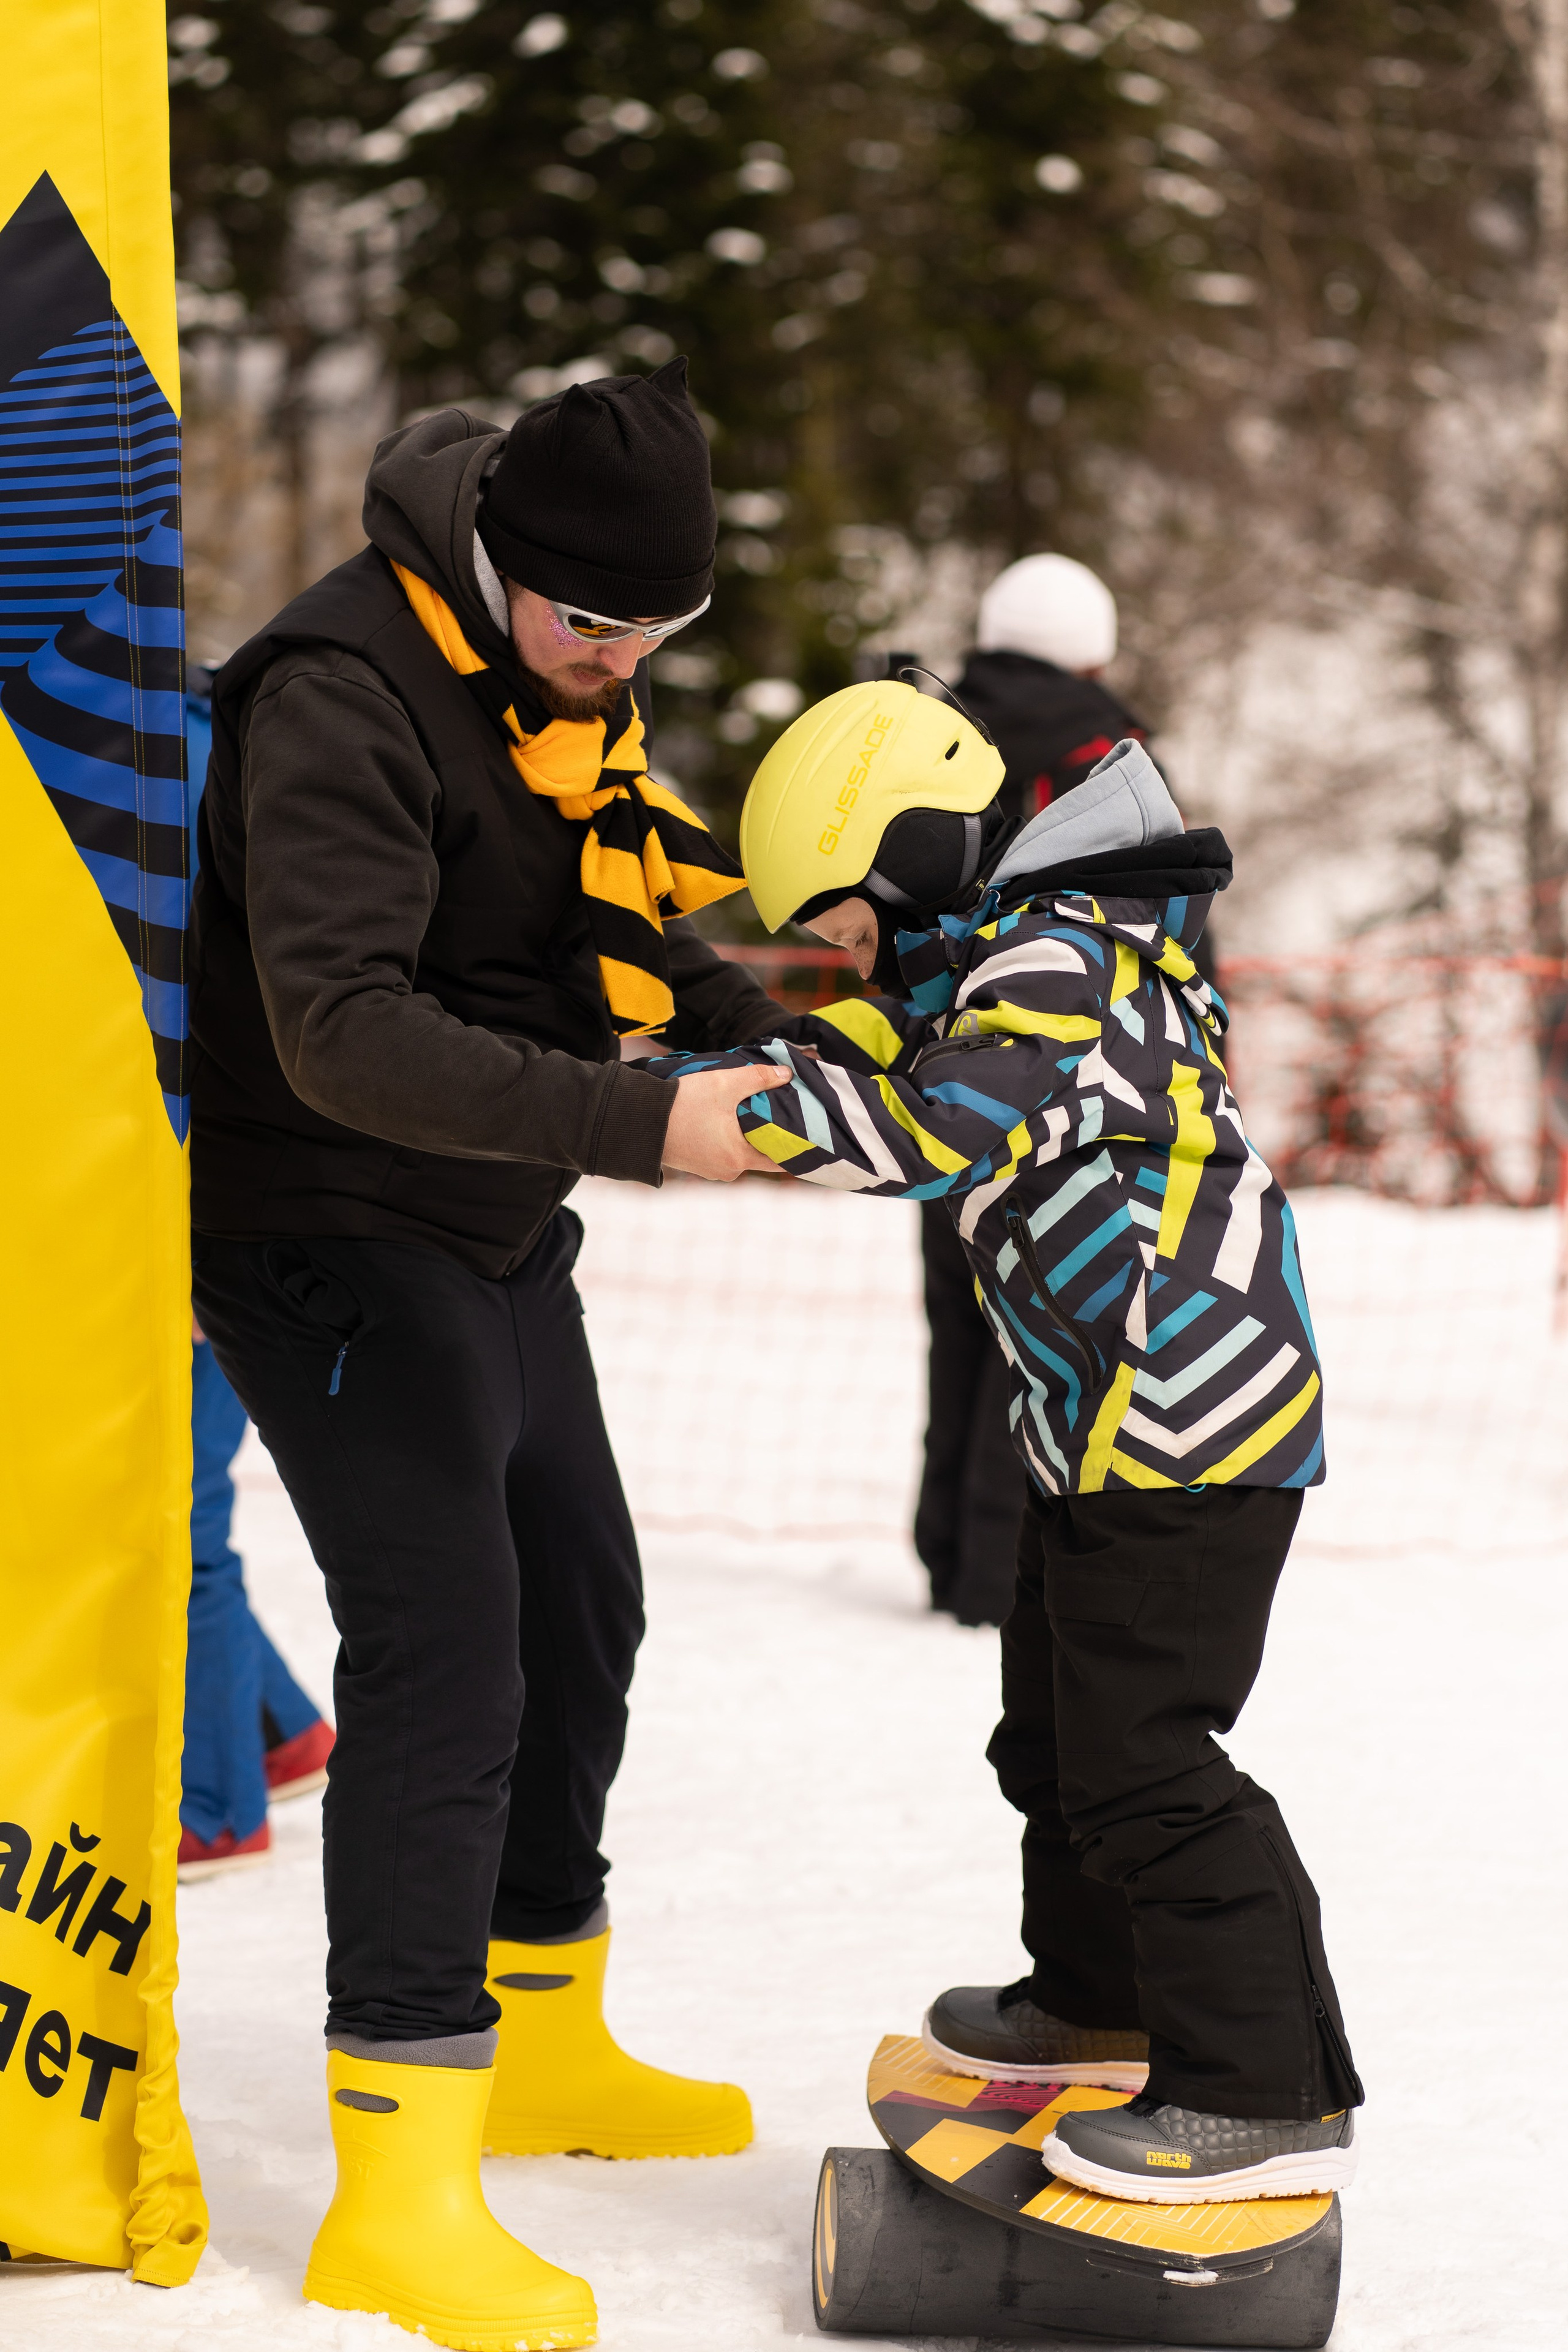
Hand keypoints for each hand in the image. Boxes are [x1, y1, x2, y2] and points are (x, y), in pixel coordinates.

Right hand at [661, 1064, 791, 1180]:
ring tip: (747, 1112)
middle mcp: (727, 1170)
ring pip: (738, 1152)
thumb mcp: (724, 1084)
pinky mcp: (695, 1164)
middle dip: (766, 1134)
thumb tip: (787, 1073)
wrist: (638, 1120)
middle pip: (759, 1154)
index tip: (803, 1131)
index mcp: (739, 1157)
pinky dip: (726, 1138)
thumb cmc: (683, 1105)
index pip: (780, 1159)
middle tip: (773, 1112)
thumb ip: (758, 1078)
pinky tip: (723, 1120)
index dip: (794, 1145)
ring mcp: (709, 1170)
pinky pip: (720, 1151)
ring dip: (744, 1135)